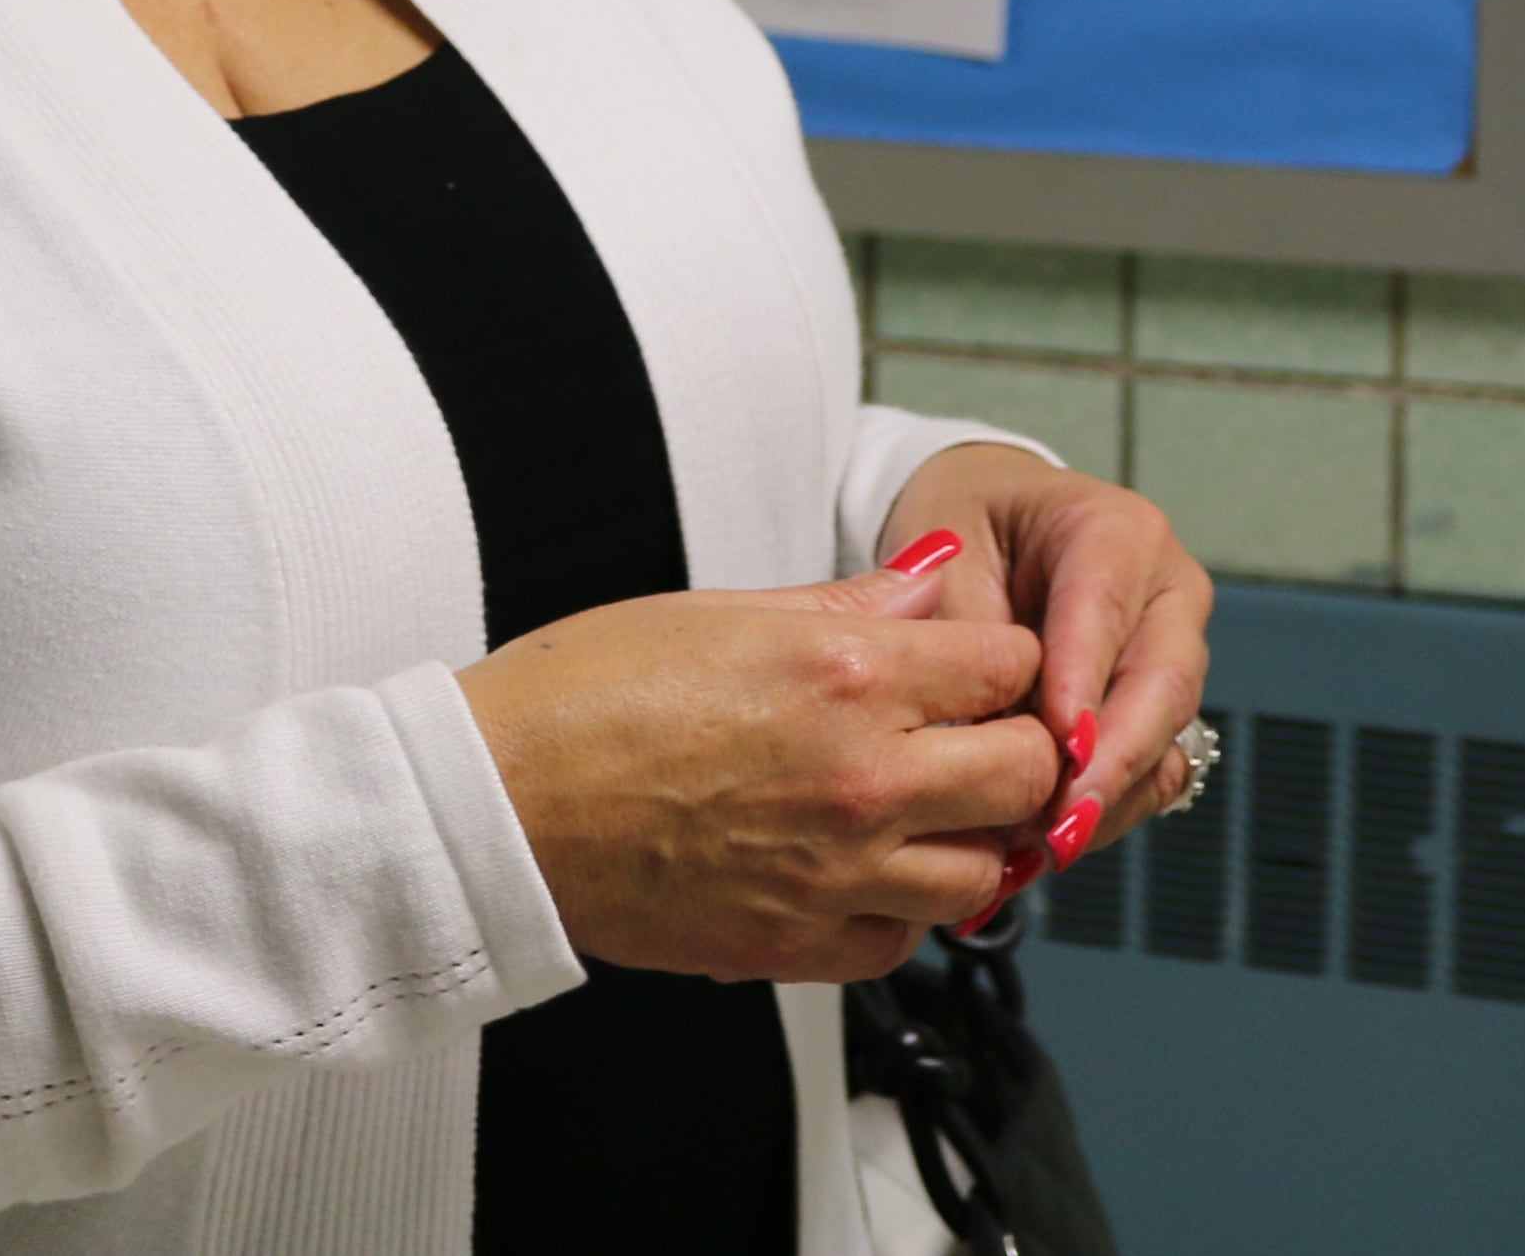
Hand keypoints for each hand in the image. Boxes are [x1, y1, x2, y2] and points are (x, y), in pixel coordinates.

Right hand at [454, 543, 1060, 985]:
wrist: (497, 803)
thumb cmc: (584, 693)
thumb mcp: (720, 610)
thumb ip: (848, 604)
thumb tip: (931, 578)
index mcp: (845, 673)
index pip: (1009, 662)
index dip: (1000, 657)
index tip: (975, 664)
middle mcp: (861, 778)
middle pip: (1027, 772)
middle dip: (1016, 746)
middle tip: (975, 738)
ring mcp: (835, 874)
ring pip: (987, 871)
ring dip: (972, 837)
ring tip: (927, 810)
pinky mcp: (796, 946)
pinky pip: (906, 940)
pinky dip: (903, 908)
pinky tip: (865, 870)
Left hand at [875, 444, 1213, 890]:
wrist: (992, 527)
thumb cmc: (967, 530)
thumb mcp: (947, 551)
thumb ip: (965, 628)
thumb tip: (971, 729)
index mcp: (1117, 531)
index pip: (1106, 607)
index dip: (1085, 679)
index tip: (1060, 742)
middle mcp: (1166, 591)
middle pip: (1163, 682)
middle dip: (1115, 757)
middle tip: (1063, 818)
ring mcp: (1175, 653)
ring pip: (1168, 736)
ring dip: (1113, 795)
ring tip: (1050, 842)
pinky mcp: (1163, 710)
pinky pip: (1156, 770)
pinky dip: (1111, 808)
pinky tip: (1057, 839)